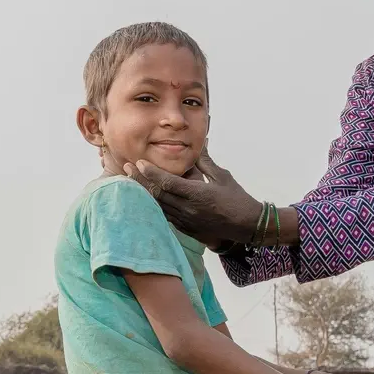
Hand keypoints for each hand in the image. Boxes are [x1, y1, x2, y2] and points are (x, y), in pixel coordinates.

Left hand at [132, 152, 262, 244]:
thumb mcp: (222, 177)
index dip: (150, 172)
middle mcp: (188, 210)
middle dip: (139, 181)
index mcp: (197, 195)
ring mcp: (186, 222)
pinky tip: (146, 198)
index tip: (138, 162)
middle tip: (126, 168)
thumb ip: (205, 162)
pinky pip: (165, 216)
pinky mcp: (186, 230)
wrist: (248, 227)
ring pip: (158, 207)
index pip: (167, 183)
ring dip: (143, 194)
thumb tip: (199, 143)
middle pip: (157, 195)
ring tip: (131, 181)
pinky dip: (154, 206)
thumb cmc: (238, 200)